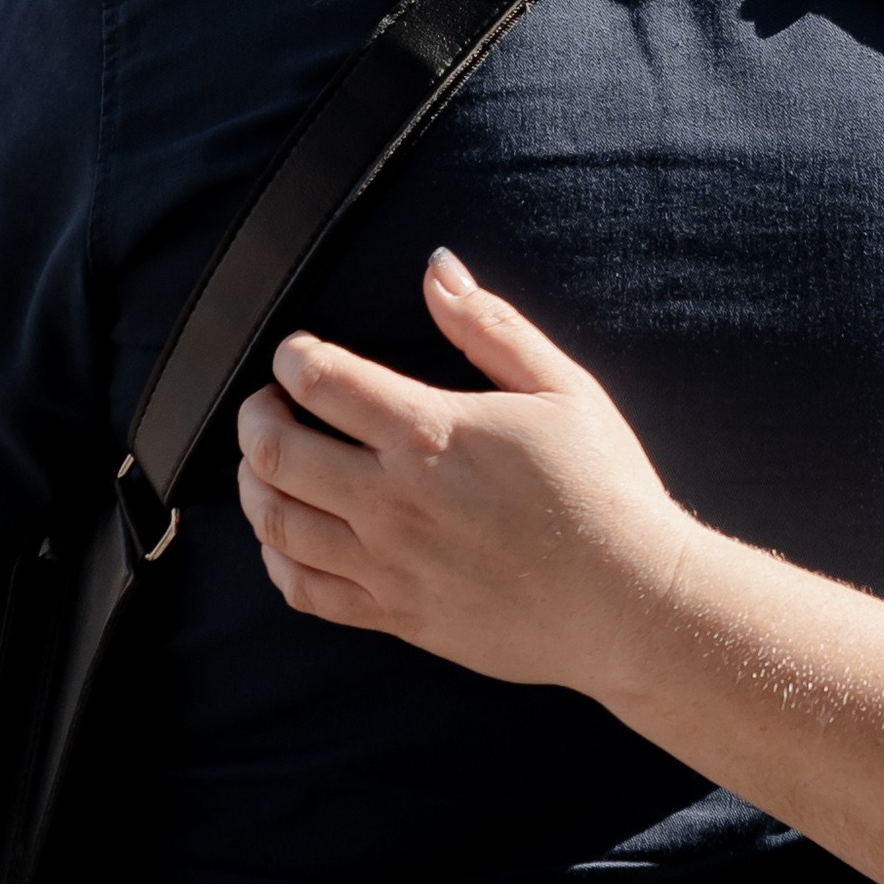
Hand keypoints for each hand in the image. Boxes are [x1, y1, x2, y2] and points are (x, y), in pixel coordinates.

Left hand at [234, 251, 695, 688]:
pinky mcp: (395, 615)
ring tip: (270, 462)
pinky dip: (276, 558)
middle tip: (269, 404)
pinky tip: (288, 536)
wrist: (629, 603)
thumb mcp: (562, 388)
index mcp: (431, 435)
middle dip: (255, 416)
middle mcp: (394, 501)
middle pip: (276, 451)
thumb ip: (490, 325)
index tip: (298, 352)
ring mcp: (388, 564)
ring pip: (276, 522)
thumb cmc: (603, 490)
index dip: (292, 356)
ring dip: (254, 482)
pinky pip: (302, 590)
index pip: (321, 381)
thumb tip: (438, 268)